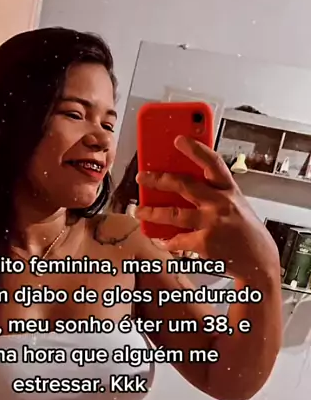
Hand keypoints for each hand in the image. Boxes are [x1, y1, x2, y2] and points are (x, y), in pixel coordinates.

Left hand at [136, 136, 279, 282]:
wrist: (259, 260)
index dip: (195, 148)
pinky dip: (167, 241)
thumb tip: (181, 187)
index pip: (212, 162)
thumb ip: (214, 194)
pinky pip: (178, 240)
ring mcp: (212, 223)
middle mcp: (221, 203)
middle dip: (159, 179)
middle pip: (184, 185)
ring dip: (152, 212)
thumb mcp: (235, 205)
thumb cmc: (245, 231)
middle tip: (142, 176)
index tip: (178, 139)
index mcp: (229, 190)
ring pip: (173, 214)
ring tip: (140, 211)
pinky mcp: (205, 243)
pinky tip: (162, 240)